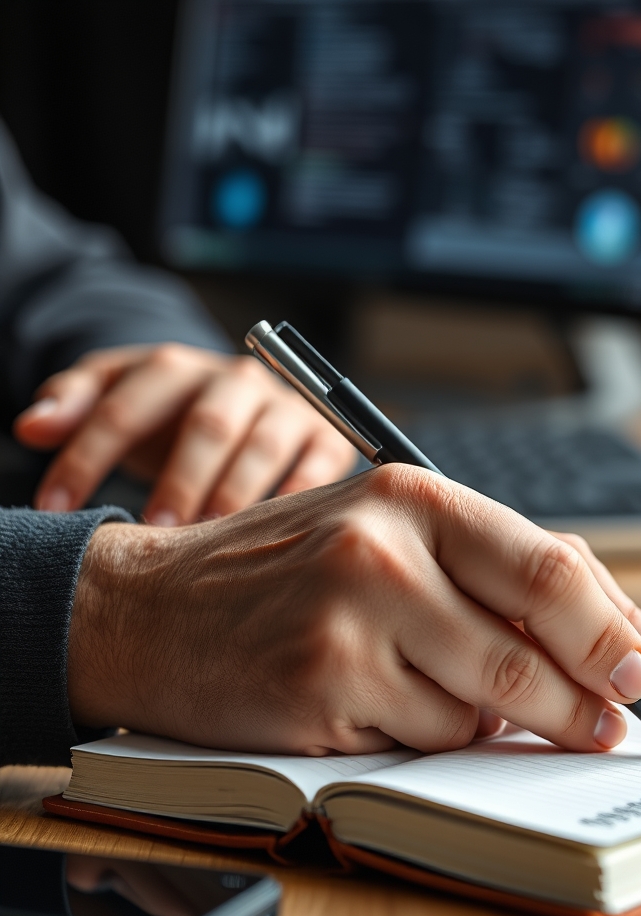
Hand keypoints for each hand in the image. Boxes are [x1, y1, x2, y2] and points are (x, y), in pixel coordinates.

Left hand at [13, 343, 356, 522]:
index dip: (87, 457)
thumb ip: (74, 405)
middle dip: (178, 480)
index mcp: (175, 367)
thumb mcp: (117, 398)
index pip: (125, 407)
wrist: (247, 409)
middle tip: (154, 528)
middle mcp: (236, 379)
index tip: (56, 508)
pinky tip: (273, 536)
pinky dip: (299, 497)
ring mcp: (286, 407)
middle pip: (208, 425)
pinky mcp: (325, 437)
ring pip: (264, 447)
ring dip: (235, 495)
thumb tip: (31, 427)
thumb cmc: (168, 417)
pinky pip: (318, 467)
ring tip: (208, 538)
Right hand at [67, 466, 640, 755]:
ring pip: (485, 707)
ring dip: (500, 721)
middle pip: (534, 644)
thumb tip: (613, 634)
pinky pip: (426, 739)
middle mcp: (383, 549)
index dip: (617, 628)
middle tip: (617, 721)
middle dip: (593, 695)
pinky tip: (391, 705)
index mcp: (415, 495)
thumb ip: (499, 571)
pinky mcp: (319, 690)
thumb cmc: (290, 570)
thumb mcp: (394, 534)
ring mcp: (348, 622)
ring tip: (461, 697)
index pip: (551, 569)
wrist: (152, 607)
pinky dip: (435, 736)